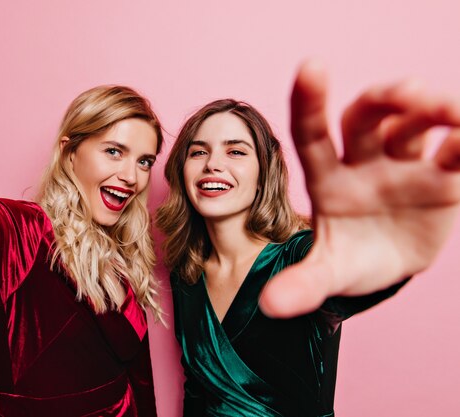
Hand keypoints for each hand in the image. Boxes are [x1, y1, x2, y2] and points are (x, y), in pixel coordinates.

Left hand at [259, 60, 459, 317]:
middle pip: (367, 118)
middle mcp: (363, 163)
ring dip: (433, 110)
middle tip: (407, 94)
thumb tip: (268, 306)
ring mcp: (404, 166)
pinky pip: (457, 152)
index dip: (310, 102)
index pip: (312, 135)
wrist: (386, 269)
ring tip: (452, 113)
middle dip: (384, 99)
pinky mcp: (443, 178)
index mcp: (327, 180)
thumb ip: (301, 285)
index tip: (311, 67)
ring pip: (415, 124)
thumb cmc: (349, 260)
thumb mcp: (327, 273)